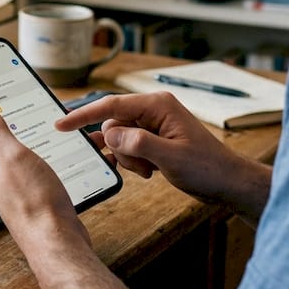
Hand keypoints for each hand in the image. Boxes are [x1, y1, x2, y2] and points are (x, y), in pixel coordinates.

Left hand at [0, 105, 90, 252]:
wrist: (57, 242)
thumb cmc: (36, 201)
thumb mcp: (14, 156)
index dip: (3, 117)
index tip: (14, 104)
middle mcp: (1, 182)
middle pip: (10, 150)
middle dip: (24, 135)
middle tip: (41, 120)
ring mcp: (19, 195)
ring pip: (26, 165)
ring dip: (39, 152)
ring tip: (55, 141)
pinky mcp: (36, 205)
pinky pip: (40, 180)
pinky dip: (49, 170)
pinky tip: (60, 168)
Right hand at [57, 92, 268, 213]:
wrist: (228, 183)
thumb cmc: (207, 167)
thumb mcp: (170, 157)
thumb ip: (137, 143)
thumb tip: (109, 133)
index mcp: (158, 105)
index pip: (111, 105)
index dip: (83, 115)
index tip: (61, 124)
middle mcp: (154, 111)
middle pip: (114, 123)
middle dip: (118, 148)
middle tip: (139, 166)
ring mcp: (154, 126)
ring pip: (120, 138)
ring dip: (127, 158)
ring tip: (148, 170)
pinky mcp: (154, 140)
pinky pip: (129, 147)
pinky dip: (132, 161)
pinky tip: (146, 171)